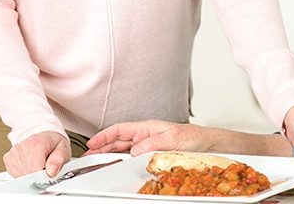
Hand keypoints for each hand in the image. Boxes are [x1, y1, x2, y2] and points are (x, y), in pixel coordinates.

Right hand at [3, 131, 70, 177]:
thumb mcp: (63, 149)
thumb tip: (51, 172)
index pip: (36, 170)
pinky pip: (16, 174)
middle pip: (28, 174)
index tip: (49, 172)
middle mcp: (22, 147)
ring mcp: (13, 153)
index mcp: (37, 143)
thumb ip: (58, 161)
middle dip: (38, 175)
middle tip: (45, 166)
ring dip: (31, 174)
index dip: (44, 175)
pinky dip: (24, 173)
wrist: (44, 135)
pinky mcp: (8, 159)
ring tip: (38, 163)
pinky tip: (31, 165)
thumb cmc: (53, 143)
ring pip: (21, 176)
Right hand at [86, 120, 212, 155]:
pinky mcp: (150, 154)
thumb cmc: (191, 137)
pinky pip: (131, 158)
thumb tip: (134, 151)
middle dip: (101, 147)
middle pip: (117, 141)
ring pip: (122, 150)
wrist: (204, 144)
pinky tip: (115, 167)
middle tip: (88, 157)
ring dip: (109, 155)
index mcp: (147, 127)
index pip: (120, 130)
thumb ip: (152, 144)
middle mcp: (144, 136)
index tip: (92, 143)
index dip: (104, 136)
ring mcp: (146, 145)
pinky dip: (120, 162)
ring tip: (97, 163)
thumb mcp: (172, 139)